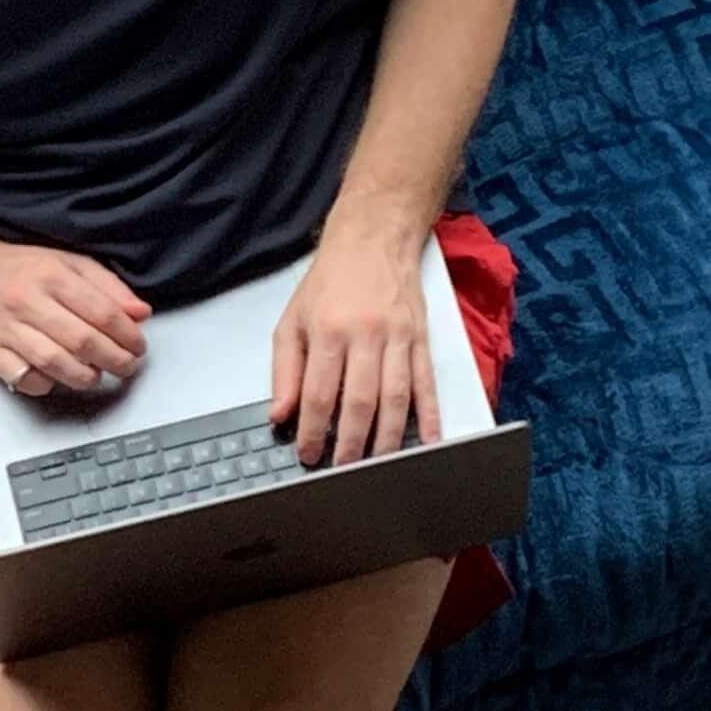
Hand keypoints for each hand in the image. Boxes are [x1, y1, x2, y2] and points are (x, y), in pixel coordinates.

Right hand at [0, 238, 150, 397]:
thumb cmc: (18, 268)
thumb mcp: (66, 262)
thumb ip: (106, 286)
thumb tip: (140, 312)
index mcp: (52, 275)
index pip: (102, 312)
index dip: (128, 334)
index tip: (138, 345)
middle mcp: (28, 301)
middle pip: (83, 340)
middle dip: (115, 359)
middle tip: (127, 366)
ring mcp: (6, 329)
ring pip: (55, 363)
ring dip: (85, 376)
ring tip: (96, 375)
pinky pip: (23, 378)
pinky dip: (45, 384)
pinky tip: (57, 379)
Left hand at [272, 219, 436, 464]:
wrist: (374, 240)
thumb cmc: (331, 280)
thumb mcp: (293, 319)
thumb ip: (285, 369)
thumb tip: (280, 413)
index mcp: (330, 330)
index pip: (320, 393)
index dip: (314, 431)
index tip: (309, 454)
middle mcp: (366, 335)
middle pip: (361, 401)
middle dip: (351, 444)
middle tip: (342, 470)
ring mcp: (399, 338)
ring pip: (396, 398)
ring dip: (388, 438)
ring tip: (377, 465)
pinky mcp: (422, 339)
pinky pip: (427, 384)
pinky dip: (430, 415)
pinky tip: (428, 441)